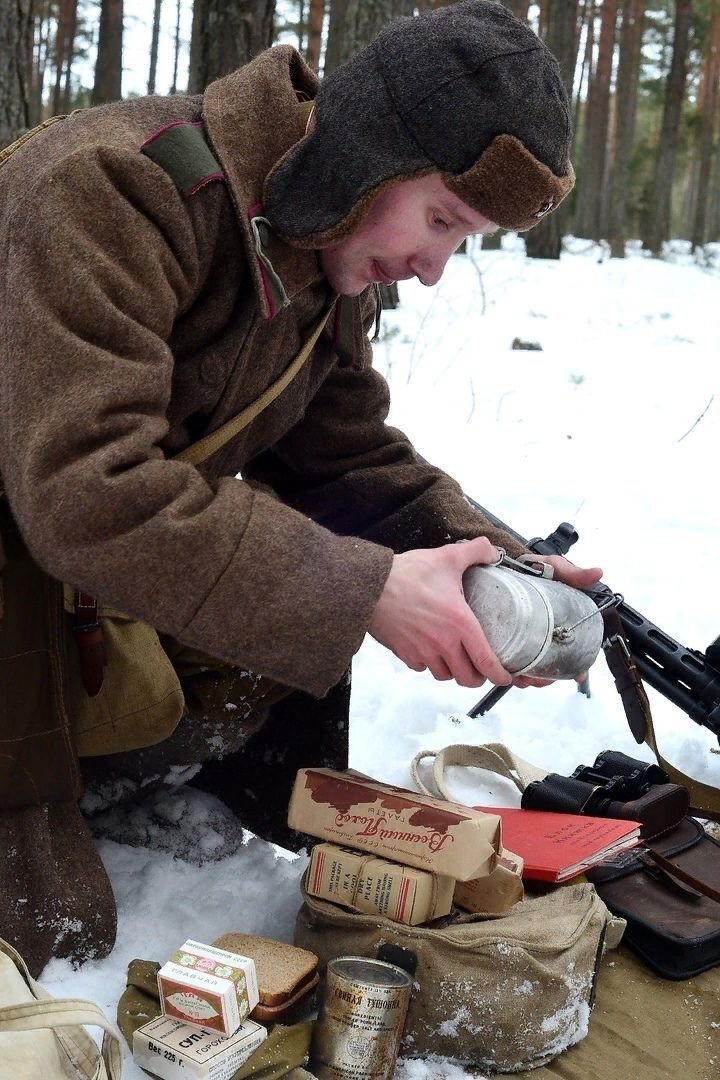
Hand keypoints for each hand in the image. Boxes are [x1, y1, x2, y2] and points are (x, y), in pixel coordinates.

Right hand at [368, 537, 511, 687]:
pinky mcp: (404, 654)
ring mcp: (422, 652)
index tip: (505, 677)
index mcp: (460, 624)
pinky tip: (430, 649)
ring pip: (444, 675)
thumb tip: (492, 550)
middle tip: (481, 668)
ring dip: (452, 670)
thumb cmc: (408, 574)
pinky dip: (429, 663)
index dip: (499, 675)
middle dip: (477, 677)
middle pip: (466, 678)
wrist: (371, 586)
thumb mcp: (447, 557)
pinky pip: (422, 668)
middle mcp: (443, 644)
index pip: (486, 661)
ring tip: (455, 658)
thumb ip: (475, 551)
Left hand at [512, 553, 603, 687]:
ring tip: (522, 678)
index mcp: (558, 624)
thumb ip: (574, 573)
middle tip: (540, 678)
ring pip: (525, 668)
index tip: (577, 675)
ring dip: (526, 678)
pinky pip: (502, 662)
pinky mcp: (499, 638)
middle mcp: (540, 635)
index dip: (577, 667)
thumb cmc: (534, 569)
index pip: (572, 652)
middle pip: (548, 666)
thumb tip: (597, 573)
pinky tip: (505, 674)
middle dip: (545, 677)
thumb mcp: (555, 569)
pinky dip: (505, 672)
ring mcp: (519, 639)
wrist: (506, 562)